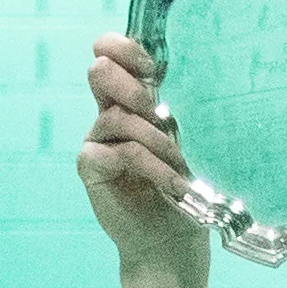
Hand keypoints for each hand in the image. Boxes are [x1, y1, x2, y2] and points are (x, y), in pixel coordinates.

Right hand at [76, 34, 203, 275]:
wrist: (174, 239)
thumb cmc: (188, 186)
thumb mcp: (192, 138)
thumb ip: (181, 106)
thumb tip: (195, 73)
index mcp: (131, 96)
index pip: (111, 51)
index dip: (126, 48)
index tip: (154, 68)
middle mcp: (110, 113)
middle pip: (100, 71)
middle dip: (133, 87)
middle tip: (161, 112)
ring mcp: (97, 139)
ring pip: (116, 116)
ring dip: (156, 138)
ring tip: (182, 163)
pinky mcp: (91, 168)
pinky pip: (118, 151)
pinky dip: (150, 165)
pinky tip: (172, 183)